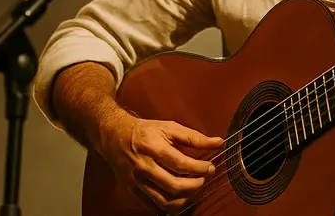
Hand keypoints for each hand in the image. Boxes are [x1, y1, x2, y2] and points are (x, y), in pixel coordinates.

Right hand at [100, 116, 223, 213]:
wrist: (115, 136)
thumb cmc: (145, 131)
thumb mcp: (169, 127)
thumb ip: (194, 137)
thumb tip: (218, 142)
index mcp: (154, 148)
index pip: (181, 164)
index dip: (199, 168)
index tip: (210, 167)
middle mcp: (145, 167)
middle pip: (174, 186)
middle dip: (195, 186)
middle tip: (203, 179)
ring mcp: (138, 181)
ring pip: (165, 201)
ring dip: (185, 199)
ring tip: (193, 189)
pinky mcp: (133, 191)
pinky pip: (153, 206)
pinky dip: (169, 207)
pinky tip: (179, 198)